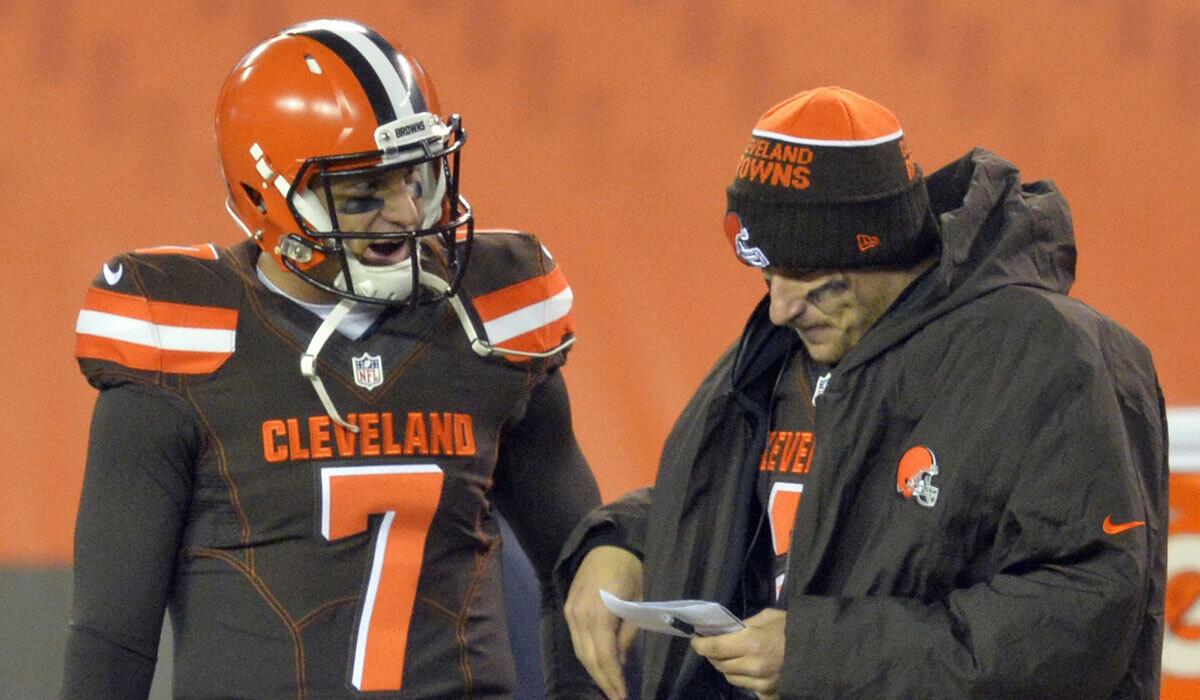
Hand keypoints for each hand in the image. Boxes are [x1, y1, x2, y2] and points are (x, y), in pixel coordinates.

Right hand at [564, 545, 642, 698]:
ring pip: (580, 652)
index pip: (605, 656)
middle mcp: (579, 617)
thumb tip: (620, 661)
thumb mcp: (637, 602)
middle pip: (589, 659)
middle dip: (603, 680)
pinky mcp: (568, 610)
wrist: (607, 545)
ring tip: (607, 687)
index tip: (622, 695)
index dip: (613, 678)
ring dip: (593, 671)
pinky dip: (586, 656)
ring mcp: (570, 614)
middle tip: (615, 697)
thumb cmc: (629, 571)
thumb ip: (628, 634)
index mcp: (599, 615)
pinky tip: (597, 665)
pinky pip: (576, 640)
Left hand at [691, 608, 785, 698]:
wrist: (820, 649)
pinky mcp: (769, 692)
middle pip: (720, 665)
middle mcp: (753, 666)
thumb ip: (745, 624)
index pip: (715, 648)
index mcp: (751, 643)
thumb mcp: (768, 617)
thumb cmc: (793, 628)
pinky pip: (747, 687)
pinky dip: (743, 679)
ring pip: (731, 678)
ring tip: (730, 657)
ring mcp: (761, 683)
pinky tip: (747, 670)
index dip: (701, 645)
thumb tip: (728, 630)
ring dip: (726, 668)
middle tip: (713, 646)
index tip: (695, 641)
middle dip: (713, 655)